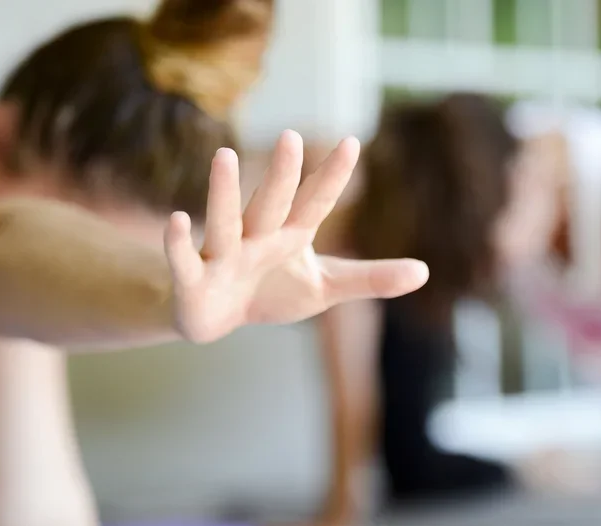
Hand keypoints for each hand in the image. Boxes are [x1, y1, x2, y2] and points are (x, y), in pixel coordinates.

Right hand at [164, 130, 428, 342]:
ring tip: (224, 155)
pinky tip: (175, 219)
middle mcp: (256, 236)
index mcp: (289, 235)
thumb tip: (425, 271)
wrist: (215, 314)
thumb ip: (370, 278)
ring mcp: (223, 254)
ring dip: (224, 191)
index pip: (315, 203)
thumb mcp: (325, 287)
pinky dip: (177, 243)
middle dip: (281, 175)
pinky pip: (184, 259)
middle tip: (292, 136)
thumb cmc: (272, 291)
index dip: (332, 177)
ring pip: (223, 220)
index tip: (353, 141)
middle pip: (271, 203)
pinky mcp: (194, 279)